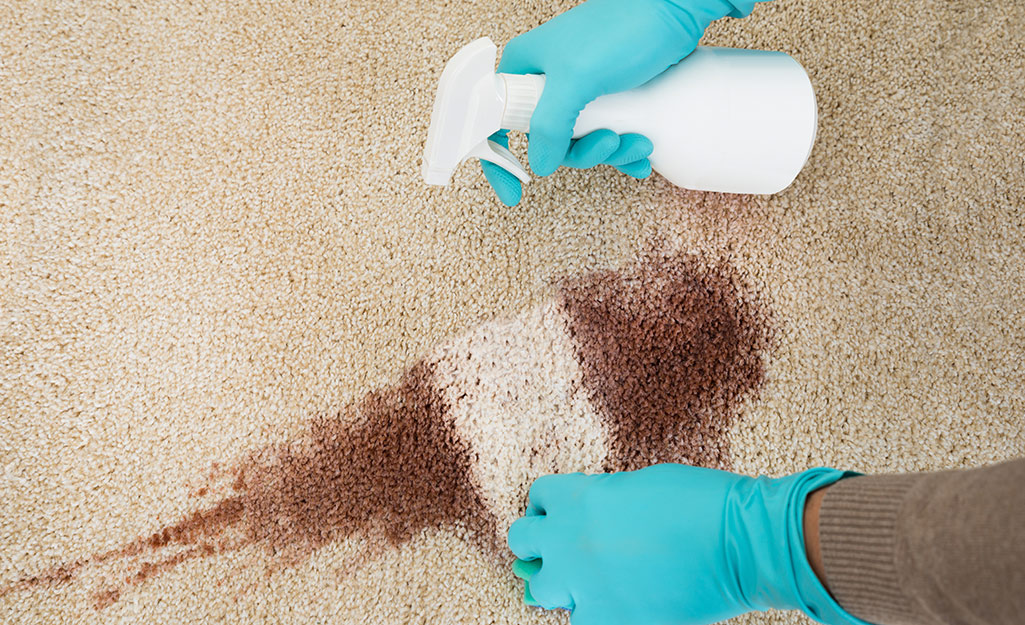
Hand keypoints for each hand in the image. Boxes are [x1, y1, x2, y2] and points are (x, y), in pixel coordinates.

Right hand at [481, 0, 752, 205]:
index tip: (514, 195)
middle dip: (583, 153)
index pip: (496, 122)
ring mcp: (579, 89)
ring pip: (581, 141)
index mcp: (525, 68)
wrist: (676, 9)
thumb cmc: (623, 29)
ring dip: (611, 151)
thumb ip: (551, 125)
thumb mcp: (578, 79)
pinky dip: (624, 148)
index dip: (500, 161)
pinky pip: (606, 133)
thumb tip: (540, 165)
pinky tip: (644, 151)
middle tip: (610, 142)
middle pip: (549, 141)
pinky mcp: (609, 94)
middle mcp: (548, 79)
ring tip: (639, 141)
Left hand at [507, 464, 862, 624]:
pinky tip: (622, 603)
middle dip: (540, 545)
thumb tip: (589, 519)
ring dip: (561, 584)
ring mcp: (584, 585)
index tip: (564, 515)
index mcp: (579, 498)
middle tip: (566, 550)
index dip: (552, 507)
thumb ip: (603, 500)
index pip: (537, 498)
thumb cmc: (700, 502)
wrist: (739, 542)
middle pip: (520, 542)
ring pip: (540, 590)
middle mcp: (569, 540)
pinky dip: (597, 613)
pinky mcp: (607, 621)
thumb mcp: (639, 485)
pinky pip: (581, 620)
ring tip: (590, 582)